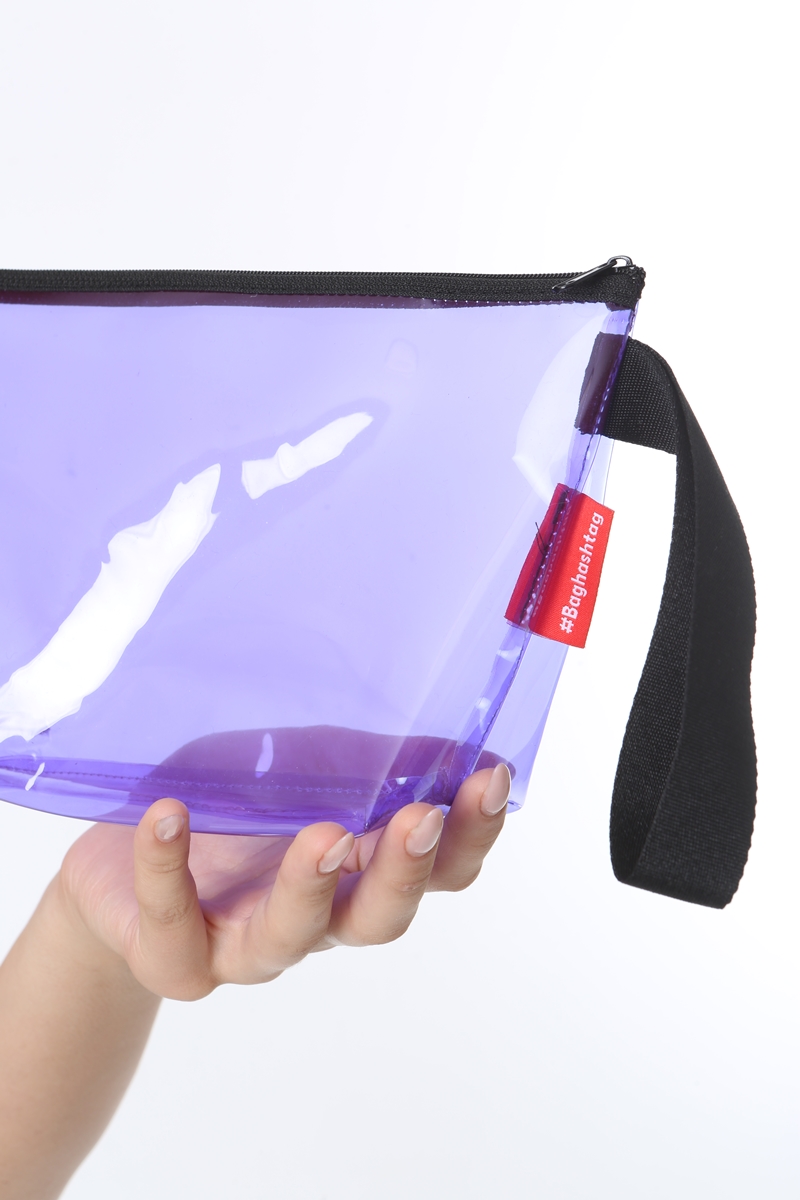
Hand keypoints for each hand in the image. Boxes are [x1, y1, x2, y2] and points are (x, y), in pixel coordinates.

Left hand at [59, 764, 510, 999]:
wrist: (121, 856)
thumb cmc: (229, 807)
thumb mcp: (298, 766)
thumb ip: (362, 760)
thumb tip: (443, 728)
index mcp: (360, 870)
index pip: (438, 869)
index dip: (472, 832)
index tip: (490, 777)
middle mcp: (318, 918)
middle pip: (380, 918)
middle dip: (405, 872)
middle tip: (421, 820)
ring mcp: (245, 944)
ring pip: (291, 936)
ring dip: (311, 887)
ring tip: (323, 837)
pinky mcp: (173, 955)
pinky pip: (172, 920)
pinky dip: (168, 866)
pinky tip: (168, 815)